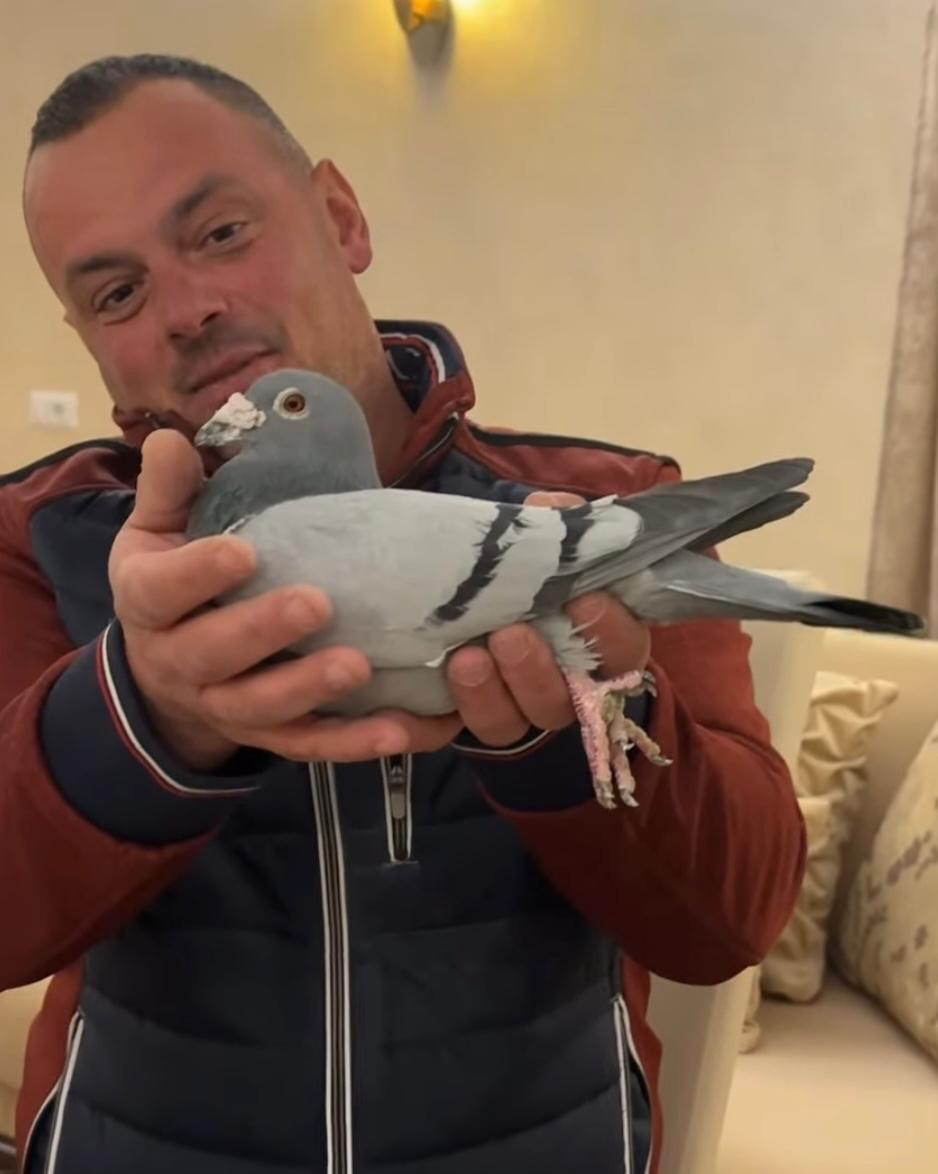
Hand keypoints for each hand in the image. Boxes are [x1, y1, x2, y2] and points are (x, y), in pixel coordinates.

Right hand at [109, 430, 460, 770]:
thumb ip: (168, 490)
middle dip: (263, 632)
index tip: (242, 553)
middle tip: (316, 603)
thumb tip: (172, 437)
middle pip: (212, 655)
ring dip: (309, 690)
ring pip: (261, 709)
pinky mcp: (269, 736)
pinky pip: (308, 746)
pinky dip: (352, 743)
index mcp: (148, 604)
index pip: (160, 592)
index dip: (197, 575)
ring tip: (358, 666)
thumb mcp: (158, 534)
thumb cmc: (174, 587)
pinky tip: (396, 731)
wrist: (165, 673)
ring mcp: (225, 707)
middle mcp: (180, 663)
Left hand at [445, 491, 650, 746]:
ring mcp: (516, 707)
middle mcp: (565, 687)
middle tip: (509, 634)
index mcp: (602, 645)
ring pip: (512, 723)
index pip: (623, 652)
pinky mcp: (470, 715)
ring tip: (466, 658)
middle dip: (536, 671)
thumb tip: (548, 509)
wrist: (476, 589)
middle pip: (564, 702)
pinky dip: (435, 720)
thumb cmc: (529, 566)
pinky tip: (419, 697)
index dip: (608, 631)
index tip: (583, 597)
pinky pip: (455, 732)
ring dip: (490, 696)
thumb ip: (556, 524)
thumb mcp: (547, 540)